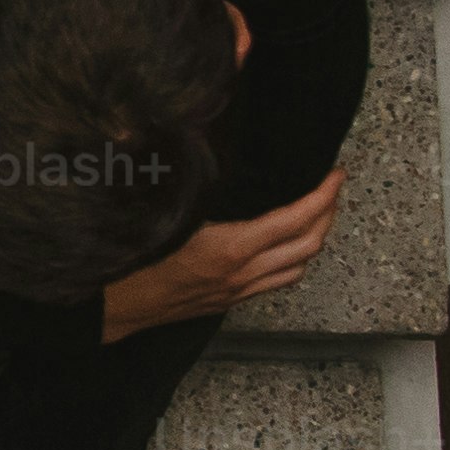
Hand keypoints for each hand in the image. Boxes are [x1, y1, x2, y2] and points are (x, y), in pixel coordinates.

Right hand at [100, 169, 345, 336]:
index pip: (294, 220)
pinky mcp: (231, 300)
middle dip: (328, 214)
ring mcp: (239, 290)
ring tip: (317, 215)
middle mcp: (242, 272)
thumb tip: (198, 141)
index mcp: (228, 247)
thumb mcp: (161, 214)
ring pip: (299, 267)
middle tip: (332, 189)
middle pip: (309, 245)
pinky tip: (287, 246)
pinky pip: (278, 281)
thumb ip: (189, 183)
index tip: (335, 175)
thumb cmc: (131, 262)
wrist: (114, 308)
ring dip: (315, 240)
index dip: (322, 196)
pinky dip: (294, 260)